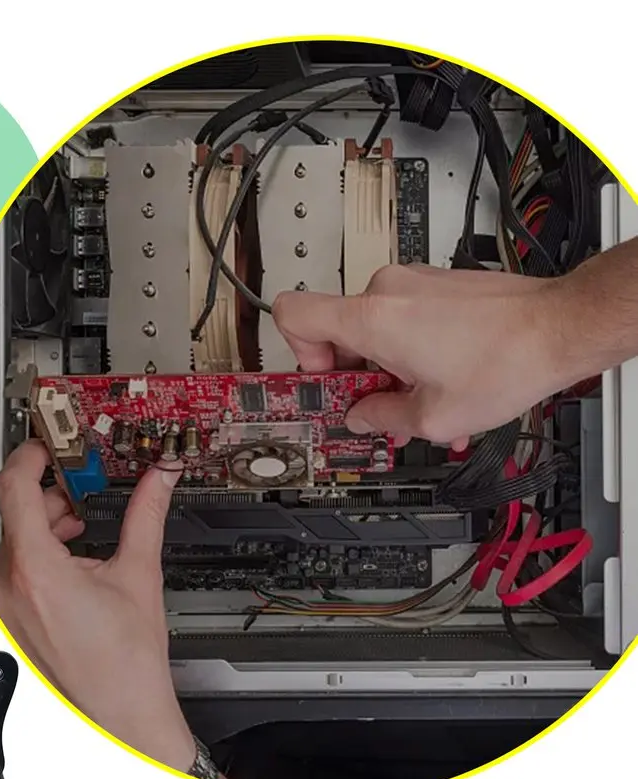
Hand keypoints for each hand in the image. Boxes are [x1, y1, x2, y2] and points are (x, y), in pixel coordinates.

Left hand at [0, 440, 195, 772]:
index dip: (30, 456)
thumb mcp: (139, 574)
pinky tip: (70, 565)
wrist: (123, 713)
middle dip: (51, 499)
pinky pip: (12, 572)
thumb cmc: (127, 664)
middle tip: (82, 493)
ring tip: (81, 536)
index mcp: (36, 571)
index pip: (14, 487)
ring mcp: (1, 608)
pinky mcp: (5, 621)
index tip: (47, 447)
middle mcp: (7, 589)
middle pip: (16, 514)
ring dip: (45, 530)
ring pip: (14, 544)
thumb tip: (158, 480)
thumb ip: (145, 515)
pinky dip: (37, 558)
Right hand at [272, 264, 572, 449]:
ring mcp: (413, 284)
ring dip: (387, 370)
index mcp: (372, 319)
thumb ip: (380, 419)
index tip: (324, 383)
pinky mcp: (435, 286)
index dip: (297, 355)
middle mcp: (387, 291)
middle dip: (356, 377)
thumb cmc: (507, 359)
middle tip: (378, 407)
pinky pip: (401, 320)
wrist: (560, 327)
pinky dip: (410, 353)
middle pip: (337, 334)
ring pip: (374, 331)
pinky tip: (438, 383)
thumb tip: (361, 416)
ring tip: (419, 401)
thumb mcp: (432, 417)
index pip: (292, 313)